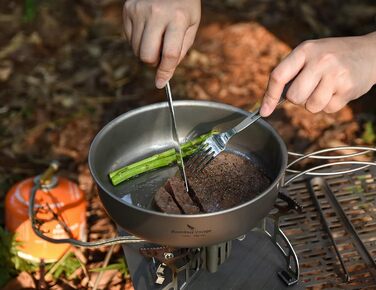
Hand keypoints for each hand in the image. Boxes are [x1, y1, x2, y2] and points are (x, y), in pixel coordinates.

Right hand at [123, 0, 200, 88]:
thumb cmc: (183, 4)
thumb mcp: (192, 24)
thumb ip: (181, 49)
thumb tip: (165, 72)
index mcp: (178, 18)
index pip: (170, 54)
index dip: (165, 72)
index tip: (161, 83)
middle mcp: (157, 14)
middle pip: (147, 56)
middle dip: (154, 62)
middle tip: (160, 54)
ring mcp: (139, 10)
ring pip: (136, 49)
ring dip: (146, 51)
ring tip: (155, 37)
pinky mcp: (128, 9)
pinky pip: (129, 38)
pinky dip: (138, 40)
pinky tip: (147, 28)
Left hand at [260, 32, 375, 115]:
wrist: (370, 53)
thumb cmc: (331, 57)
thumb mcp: (309, 55)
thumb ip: (290, 73)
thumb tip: (268, 103)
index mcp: (305, 51)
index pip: (279, 76)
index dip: (269, 96)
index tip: (264, 112)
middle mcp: (320, 60)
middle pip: (294, 97)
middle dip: (299, 99)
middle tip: (311, 87)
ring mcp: (335, 74)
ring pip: (310, 107)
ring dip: (315, 103)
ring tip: (326, 87)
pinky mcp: (347, 89)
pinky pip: (327, 110)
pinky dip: (330, 105)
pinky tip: (337, 90)